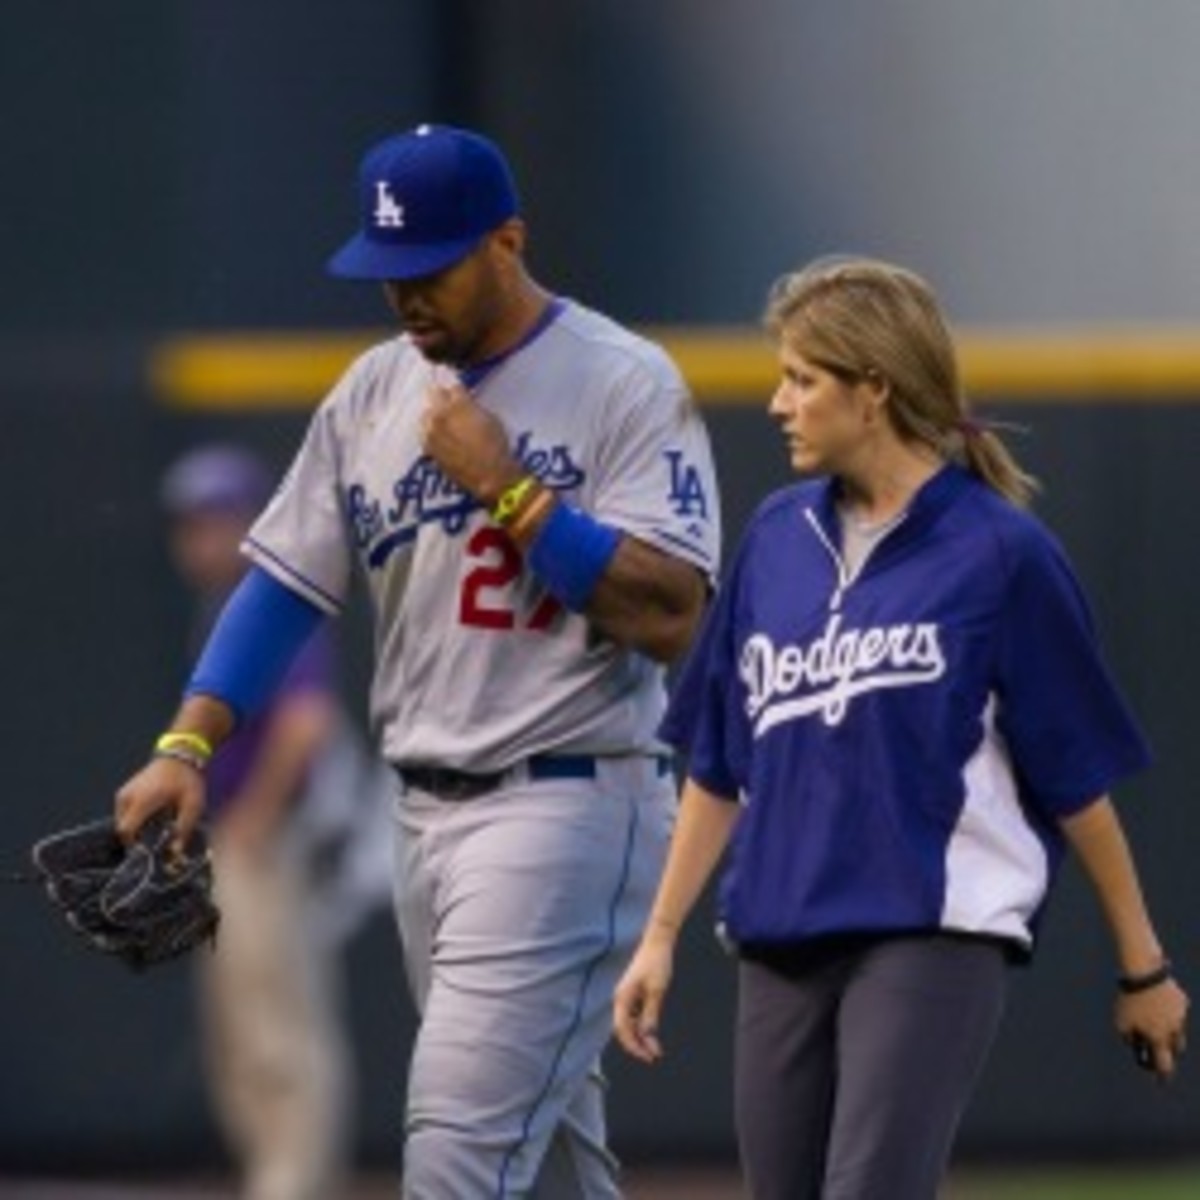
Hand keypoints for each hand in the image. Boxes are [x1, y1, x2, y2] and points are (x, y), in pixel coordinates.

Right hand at [115, 756, 206, 856]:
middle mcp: (127, 798)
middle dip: (138, 839)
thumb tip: (175, 854)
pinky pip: (125, 814)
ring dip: (138, 829)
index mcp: (142, 801)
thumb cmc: (187, 780)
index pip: (126, 831)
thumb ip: (183, 830)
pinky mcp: (124, 792)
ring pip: (123, 822)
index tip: (151, 851)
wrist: (180, 755)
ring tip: (158, 827)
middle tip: (158, 841)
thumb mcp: (192, 806)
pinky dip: (136, 819)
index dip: (135, 846)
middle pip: (124, 830)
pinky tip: (154, 817)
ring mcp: (123, 794)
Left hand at [420, 375, 521, 504]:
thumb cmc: (496, 445)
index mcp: (458, 404)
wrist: (489, 475)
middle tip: (452, 408)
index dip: (459, 392)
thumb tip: (465, 405)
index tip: (462, 396)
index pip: (453, 387)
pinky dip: (432, 433)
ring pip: (426, 415)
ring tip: (446, 425)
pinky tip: (443, 440)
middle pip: (434, 396)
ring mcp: (431, 432)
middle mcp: (440, 415)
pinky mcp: (428, 448)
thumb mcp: (490, 418)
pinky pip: (426, 433)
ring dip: (435, 416)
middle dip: (443, 399)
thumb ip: (473, 407)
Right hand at [613, 936, 674, 1063]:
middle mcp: (620, 998)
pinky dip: (642, 1025)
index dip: (634, 1046)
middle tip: (654, 1055)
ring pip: (629, 1023)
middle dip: (638, 1044)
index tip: (649, 1056)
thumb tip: (647, 1037)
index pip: (623, 1030)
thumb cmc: (657, 963)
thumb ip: (650, 1015)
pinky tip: (651, 1030)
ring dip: (640, 1035)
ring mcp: (626, 995)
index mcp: (622, 998)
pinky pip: (634, 1015)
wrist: (658, 942)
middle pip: (624, 1029)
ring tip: (655, 1045)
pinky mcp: (633, 992)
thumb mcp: (656, 992)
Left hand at [1116, 977, 1189, 1081]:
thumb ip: (1128, 1038)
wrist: (1143, 973)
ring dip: (1169, 1030)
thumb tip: (1132, 1044)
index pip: (1164, 1063)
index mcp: (1159, 1038)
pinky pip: (1176, 1009)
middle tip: (1159, 1047)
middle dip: (1168, 1050)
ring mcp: (1180, 1015)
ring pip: (1178, 1029)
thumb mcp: (1121, 1022)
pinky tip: (1157, 1000)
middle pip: (1175, 1048)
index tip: (1161, 1082)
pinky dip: (1168, 1009)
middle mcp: (1174, 1029)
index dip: (1162, 1075)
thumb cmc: (1129, 1000)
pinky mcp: (1182, 1000)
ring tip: (1155, 1021)